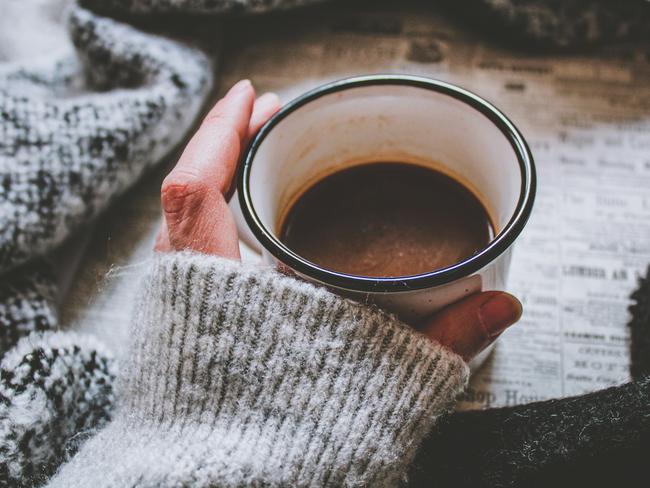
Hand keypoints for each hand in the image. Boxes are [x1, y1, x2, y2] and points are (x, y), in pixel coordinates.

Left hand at [155, 79, 521, 361]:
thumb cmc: (284, 448)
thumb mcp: (374, 382)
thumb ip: (439, 338)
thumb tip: (501, 306)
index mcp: (217, 290)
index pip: (199, 185)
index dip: (222, 130)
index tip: (255, 94)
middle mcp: (185, 294)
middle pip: (191, 195)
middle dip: (232, 147)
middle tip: (272, 119)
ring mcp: (177, 314)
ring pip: (188, 226)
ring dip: (225, 182)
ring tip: (266, 162)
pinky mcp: (181, 335)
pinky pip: (190, 258)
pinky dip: (220, 225)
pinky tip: (256, 232)